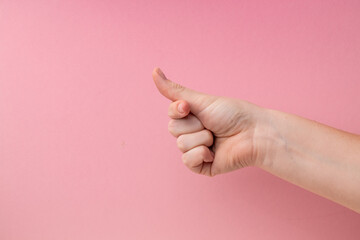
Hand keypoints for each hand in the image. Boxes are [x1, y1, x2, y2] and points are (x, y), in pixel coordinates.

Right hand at [152, 68, 277, 175]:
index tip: (189, 107)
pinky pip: (188, 161)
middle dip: (194, 125)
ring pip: (181, 144)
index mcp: (192, 117)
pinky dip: (201, 154)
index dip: (179, 110)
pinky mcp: (202, 166)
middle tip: (211, 124)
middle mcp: (192, 133)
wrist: (253, 133)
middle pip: (174, 129)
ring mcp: (196, 150)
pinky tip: (214, 152)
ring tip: (216, 137)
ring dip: (201, 139)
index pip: (171, 114)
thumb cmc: (232, 114)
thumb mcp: (201, 100)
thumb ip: (175, 90)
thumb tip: (154, 71)